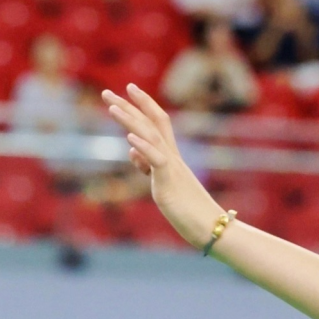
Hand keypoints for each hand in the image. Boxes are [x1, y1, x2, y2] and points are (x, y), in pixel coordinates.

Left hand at [100, 84, 221, 247]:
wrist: (212, 227)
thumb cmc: (190, 210)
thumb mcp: (163, 183)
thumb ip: (147, 165)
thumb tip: (131, 150)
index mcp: (171, 158)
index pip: (157, 124)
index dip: (143, 105)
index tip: (128, 90)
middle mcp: (172, 157)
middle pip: (150, 124)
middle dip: (128, 106)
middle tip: (106, 93)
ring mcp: (172, 168)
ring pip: (151, 137)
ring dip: (130, 120)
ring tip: (112, 107)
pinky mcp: (170, 184)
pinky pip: (157, 161)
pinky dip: (144, 147)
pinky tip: (129, 138)